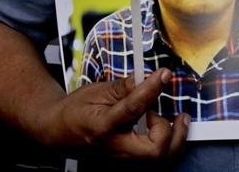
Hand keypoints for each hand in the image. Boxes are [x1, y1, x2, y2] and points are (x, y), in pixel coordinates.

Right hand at [48, 68, 189, 158]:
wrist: (58, 133)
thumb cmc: (76, 111)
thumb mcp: (96, 91)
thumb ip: (124, 87)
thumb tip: (147, 77)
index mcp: (102, 126)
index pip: (133, 108)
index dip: (152, 89)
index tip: (164, 75)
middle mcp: (114, 148)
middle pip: (154, 152)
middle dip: (171, 131)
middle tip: (176, 113)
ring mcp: (121, 161)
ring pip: (160, 161)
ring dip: (177, 140)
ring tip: (180, 120)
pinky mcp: (128, 164)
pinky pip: (156, 161)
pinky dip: (169, 146)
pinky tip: (169, 130)